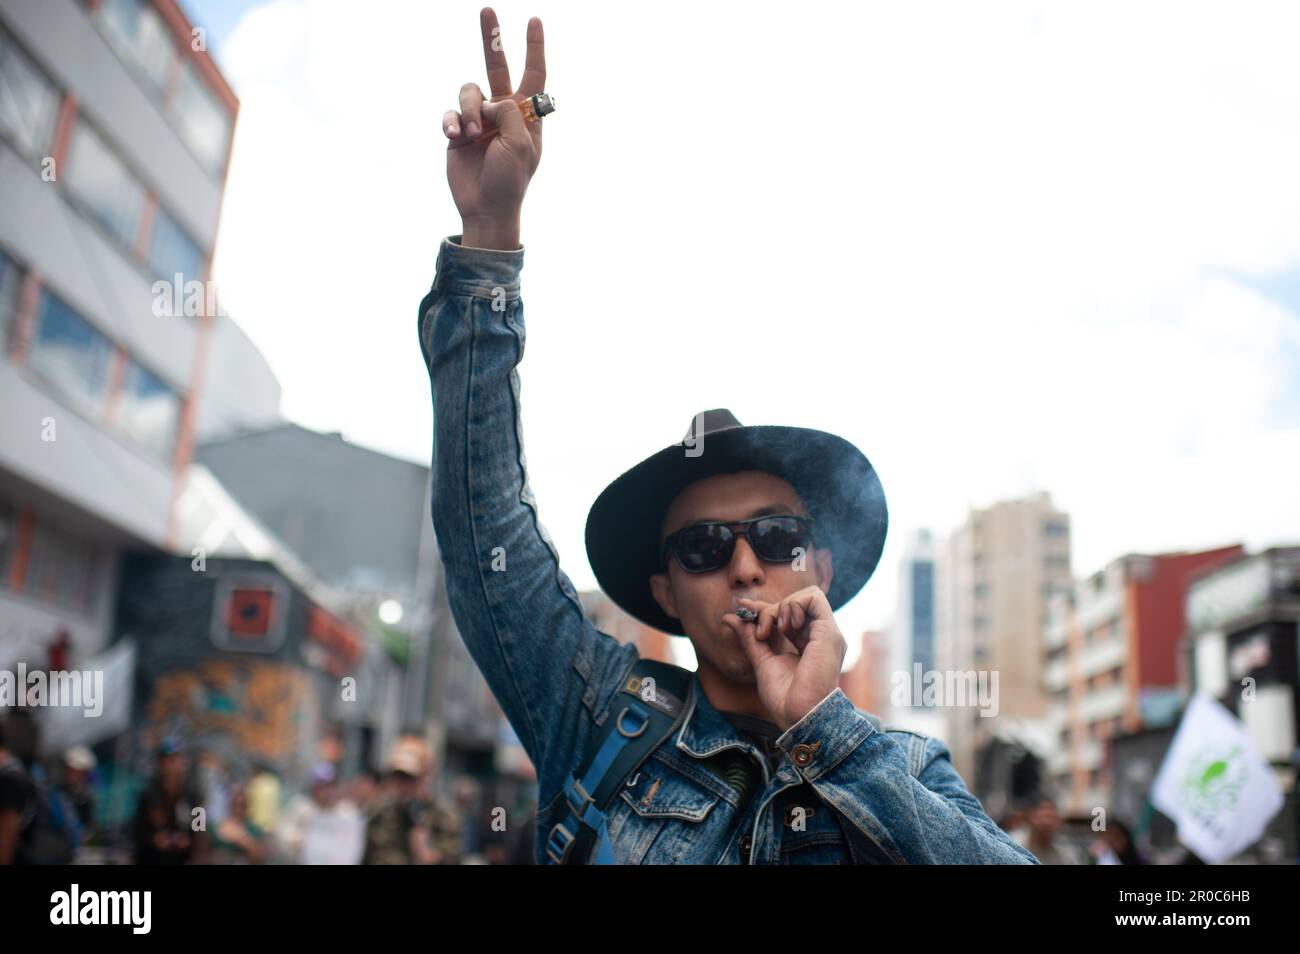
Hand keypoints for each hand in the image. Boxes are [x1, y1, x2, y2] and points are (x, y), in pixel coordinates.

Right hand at [443, 8, 545, 248]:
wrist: (485, 208)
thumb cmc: (510, 180)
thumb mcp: (520, 144)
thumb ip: (510, 112)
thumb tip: (490, 101)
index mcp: (527, 115)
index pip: (534, 75)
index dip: (534, 48)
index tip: (534, 20)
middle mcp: (503, 112)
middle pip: (498, 67)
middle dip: (492, 39)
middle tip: (487, 10)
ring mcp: (480, 120)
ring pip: (470, 90)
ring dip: (469, 109)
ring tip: (471, 133)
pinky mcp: (457, 130)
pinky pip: (451, 111)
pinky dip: (451, 121)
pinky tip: (455, 137)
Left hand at [723, 586, 847, 732]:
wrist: (799, 717)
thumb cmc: (785, 698)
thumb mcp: (761, 660)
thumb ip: (749, 637)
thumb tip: (730, 617)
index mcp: (807, 643)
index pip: (787, 613)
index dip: (764, 608)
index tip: (743, 608)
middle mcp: (819, 636)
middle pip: (794, 602)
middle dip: (769, 610)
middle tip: (760, 634)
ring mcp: (826, 633)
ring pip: (805, 595)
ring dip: (782, 607)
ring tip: (774, 631)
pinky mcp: (829, 633)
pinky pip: (814, 598)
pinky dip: (794, 605)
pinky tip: (786, 627)